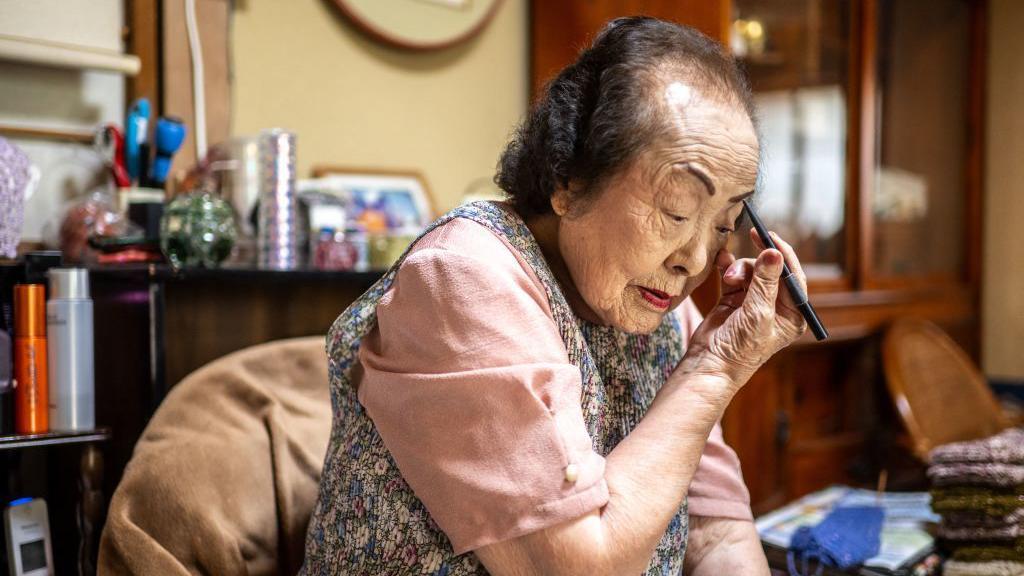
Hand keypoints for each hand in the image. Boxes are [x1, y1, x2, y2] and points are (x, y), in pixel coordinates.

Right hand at [681, 228, 807, 391]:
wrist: (710, 364)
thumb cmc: (740, 348)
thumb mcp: (757, 314)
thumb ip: (765, 282)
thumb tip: (774, 253)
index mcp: (791, 314)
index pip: (793, 277)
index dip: (783, 254)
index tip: (771, 237)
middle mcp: (776, 306)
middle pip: (772, 270)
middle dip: (760, 259)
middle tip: (754, 235)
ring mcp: (753, 302)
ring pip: (752, 270)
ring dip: (740, 269)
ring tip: (730, 279)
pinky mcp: (733, 300)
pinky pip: (734, 275)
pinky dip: (729, 266)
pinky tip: (722, 260)